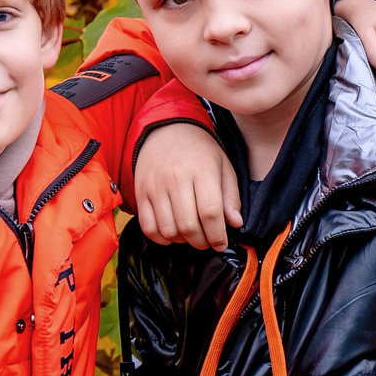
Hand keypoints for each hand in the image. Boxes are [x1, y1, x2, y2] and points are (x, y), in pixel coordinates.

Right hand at [132, 122, 240, 249]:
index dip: (218, 235)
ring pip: (168, 230)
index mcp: (202, 170)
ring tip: (191, 235)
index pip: (210, 212)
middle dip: (202, 242)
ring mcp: (155, 187)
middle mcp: (176, 179)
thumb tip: (235, 223)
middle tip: (208, 241)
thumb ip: (231, 196)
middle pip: (188, 225)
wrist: (166, 131)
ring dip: (182, 241)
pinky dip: (161, 238)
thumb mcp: (223, 166)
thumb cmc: (199, 151)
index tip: (222, 244)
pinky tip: (173, 232)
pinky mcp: (141, 193)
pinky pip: (148, 227)